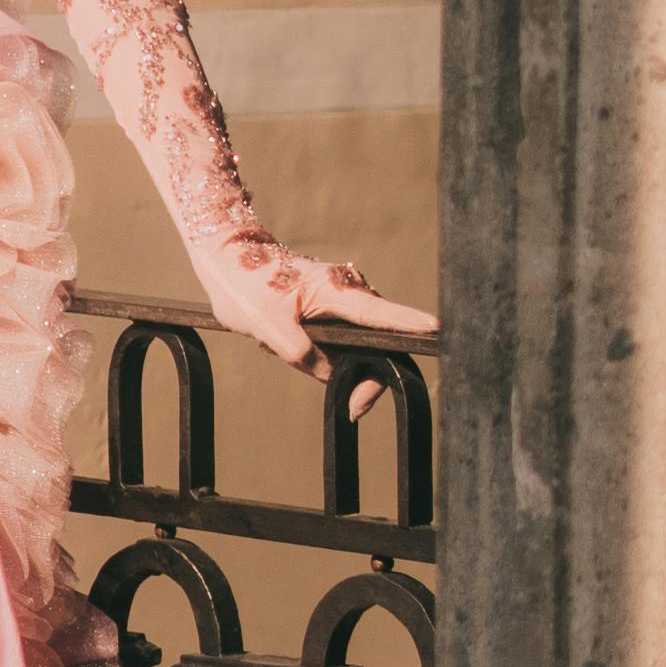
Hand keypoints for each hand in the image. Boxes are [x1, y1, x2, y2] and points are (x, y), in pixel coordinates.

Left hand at [219, 241, 433, 371]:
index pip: (380, 313)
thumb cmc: (245, 284)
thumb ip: (300, 353)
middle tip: (347, 407)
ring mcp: (342, 298)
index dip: (409, 324)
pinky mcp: (333, 305)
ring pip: (358, 344)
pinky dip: (323, 352)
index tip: (437, 330)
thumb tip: (333, 375)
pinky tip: (286, 343)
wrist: (227, 259)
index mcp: (334, 291)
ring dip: (332, 362)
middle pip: (377, 342)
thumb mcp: (265, 325)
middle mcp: (347, 291)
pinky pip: (343, 339)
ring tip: (286, 350)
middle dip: (363, 376)